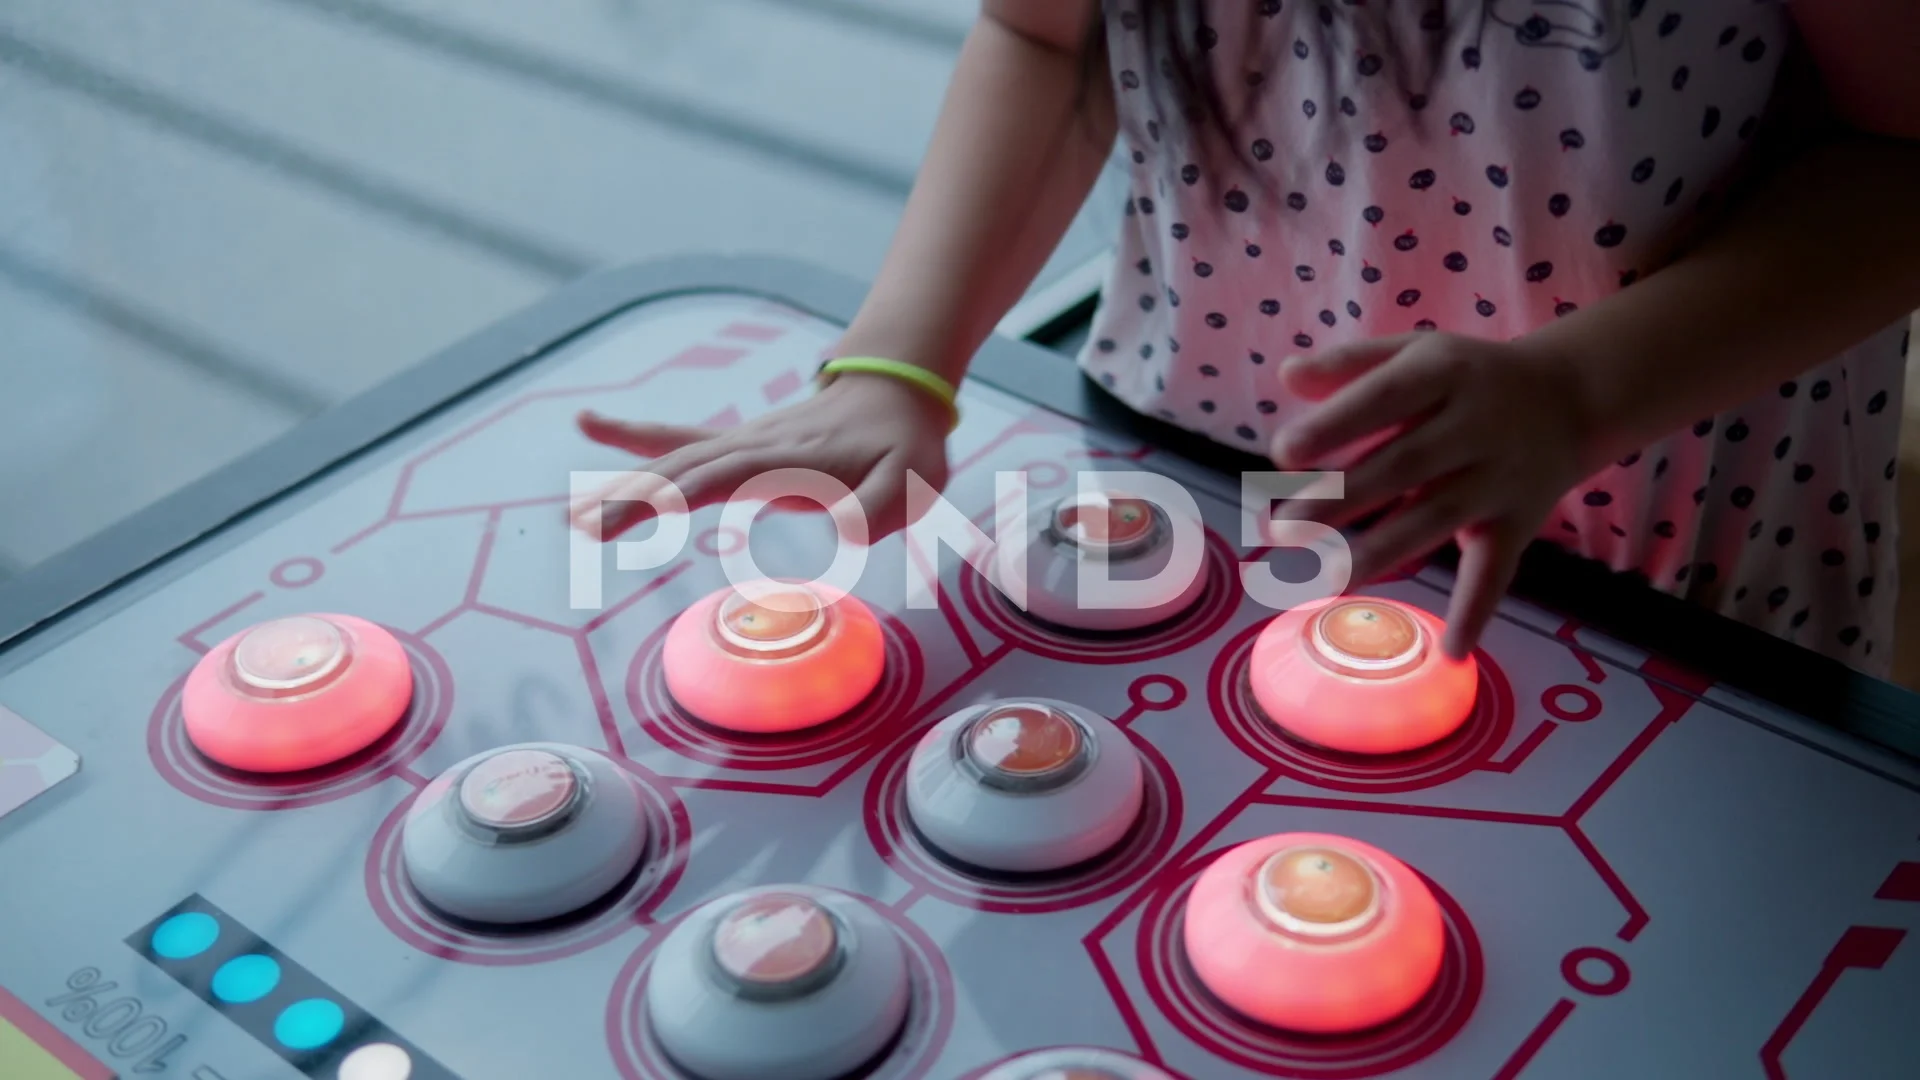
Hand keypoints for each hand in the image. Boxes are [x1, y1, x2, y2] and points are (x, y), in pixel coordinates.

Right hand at [569, 372, 951, 541]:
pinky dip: (636, 437)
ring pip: (672, 458)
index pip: (721, 478)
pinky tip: (587, 422)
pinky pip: (679, 440)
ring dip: (625, 484)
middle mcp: (753, 446)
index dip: (676, 496)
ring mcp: (742, 443)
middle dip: (632, 498)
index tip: (634, 515)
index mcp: (788, 460)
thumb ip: (878, 507)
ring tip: (574, 513)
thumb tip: (839, 528)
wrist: (899, 390)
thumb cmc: (907, 446)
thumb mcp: (911, 480)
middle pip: (681, 469)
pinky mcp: (739, 448)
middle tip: (581, 526)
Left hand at [1269, 332, 1595, 658]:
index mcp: (1442, 374)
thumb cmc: (1468, 378)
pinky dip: (1477, 609)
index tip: (1282, 453)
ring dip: (1381, 552)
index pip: (1383, 398)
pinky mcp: (1519, 522)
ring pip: (1436, 519)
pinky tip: (1451, 650)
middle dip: (1340, 499)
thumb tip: (1286, 376)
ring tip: (1325, 580)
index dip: (1335, 426)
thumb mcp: (1415, 352)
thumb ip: (1351, 365)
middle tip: (1283, 528)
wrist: (1572, 397)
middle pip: (1401, 465)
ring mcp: (1499, 478)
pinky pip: (1497, 569)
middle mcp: (1475, 426)